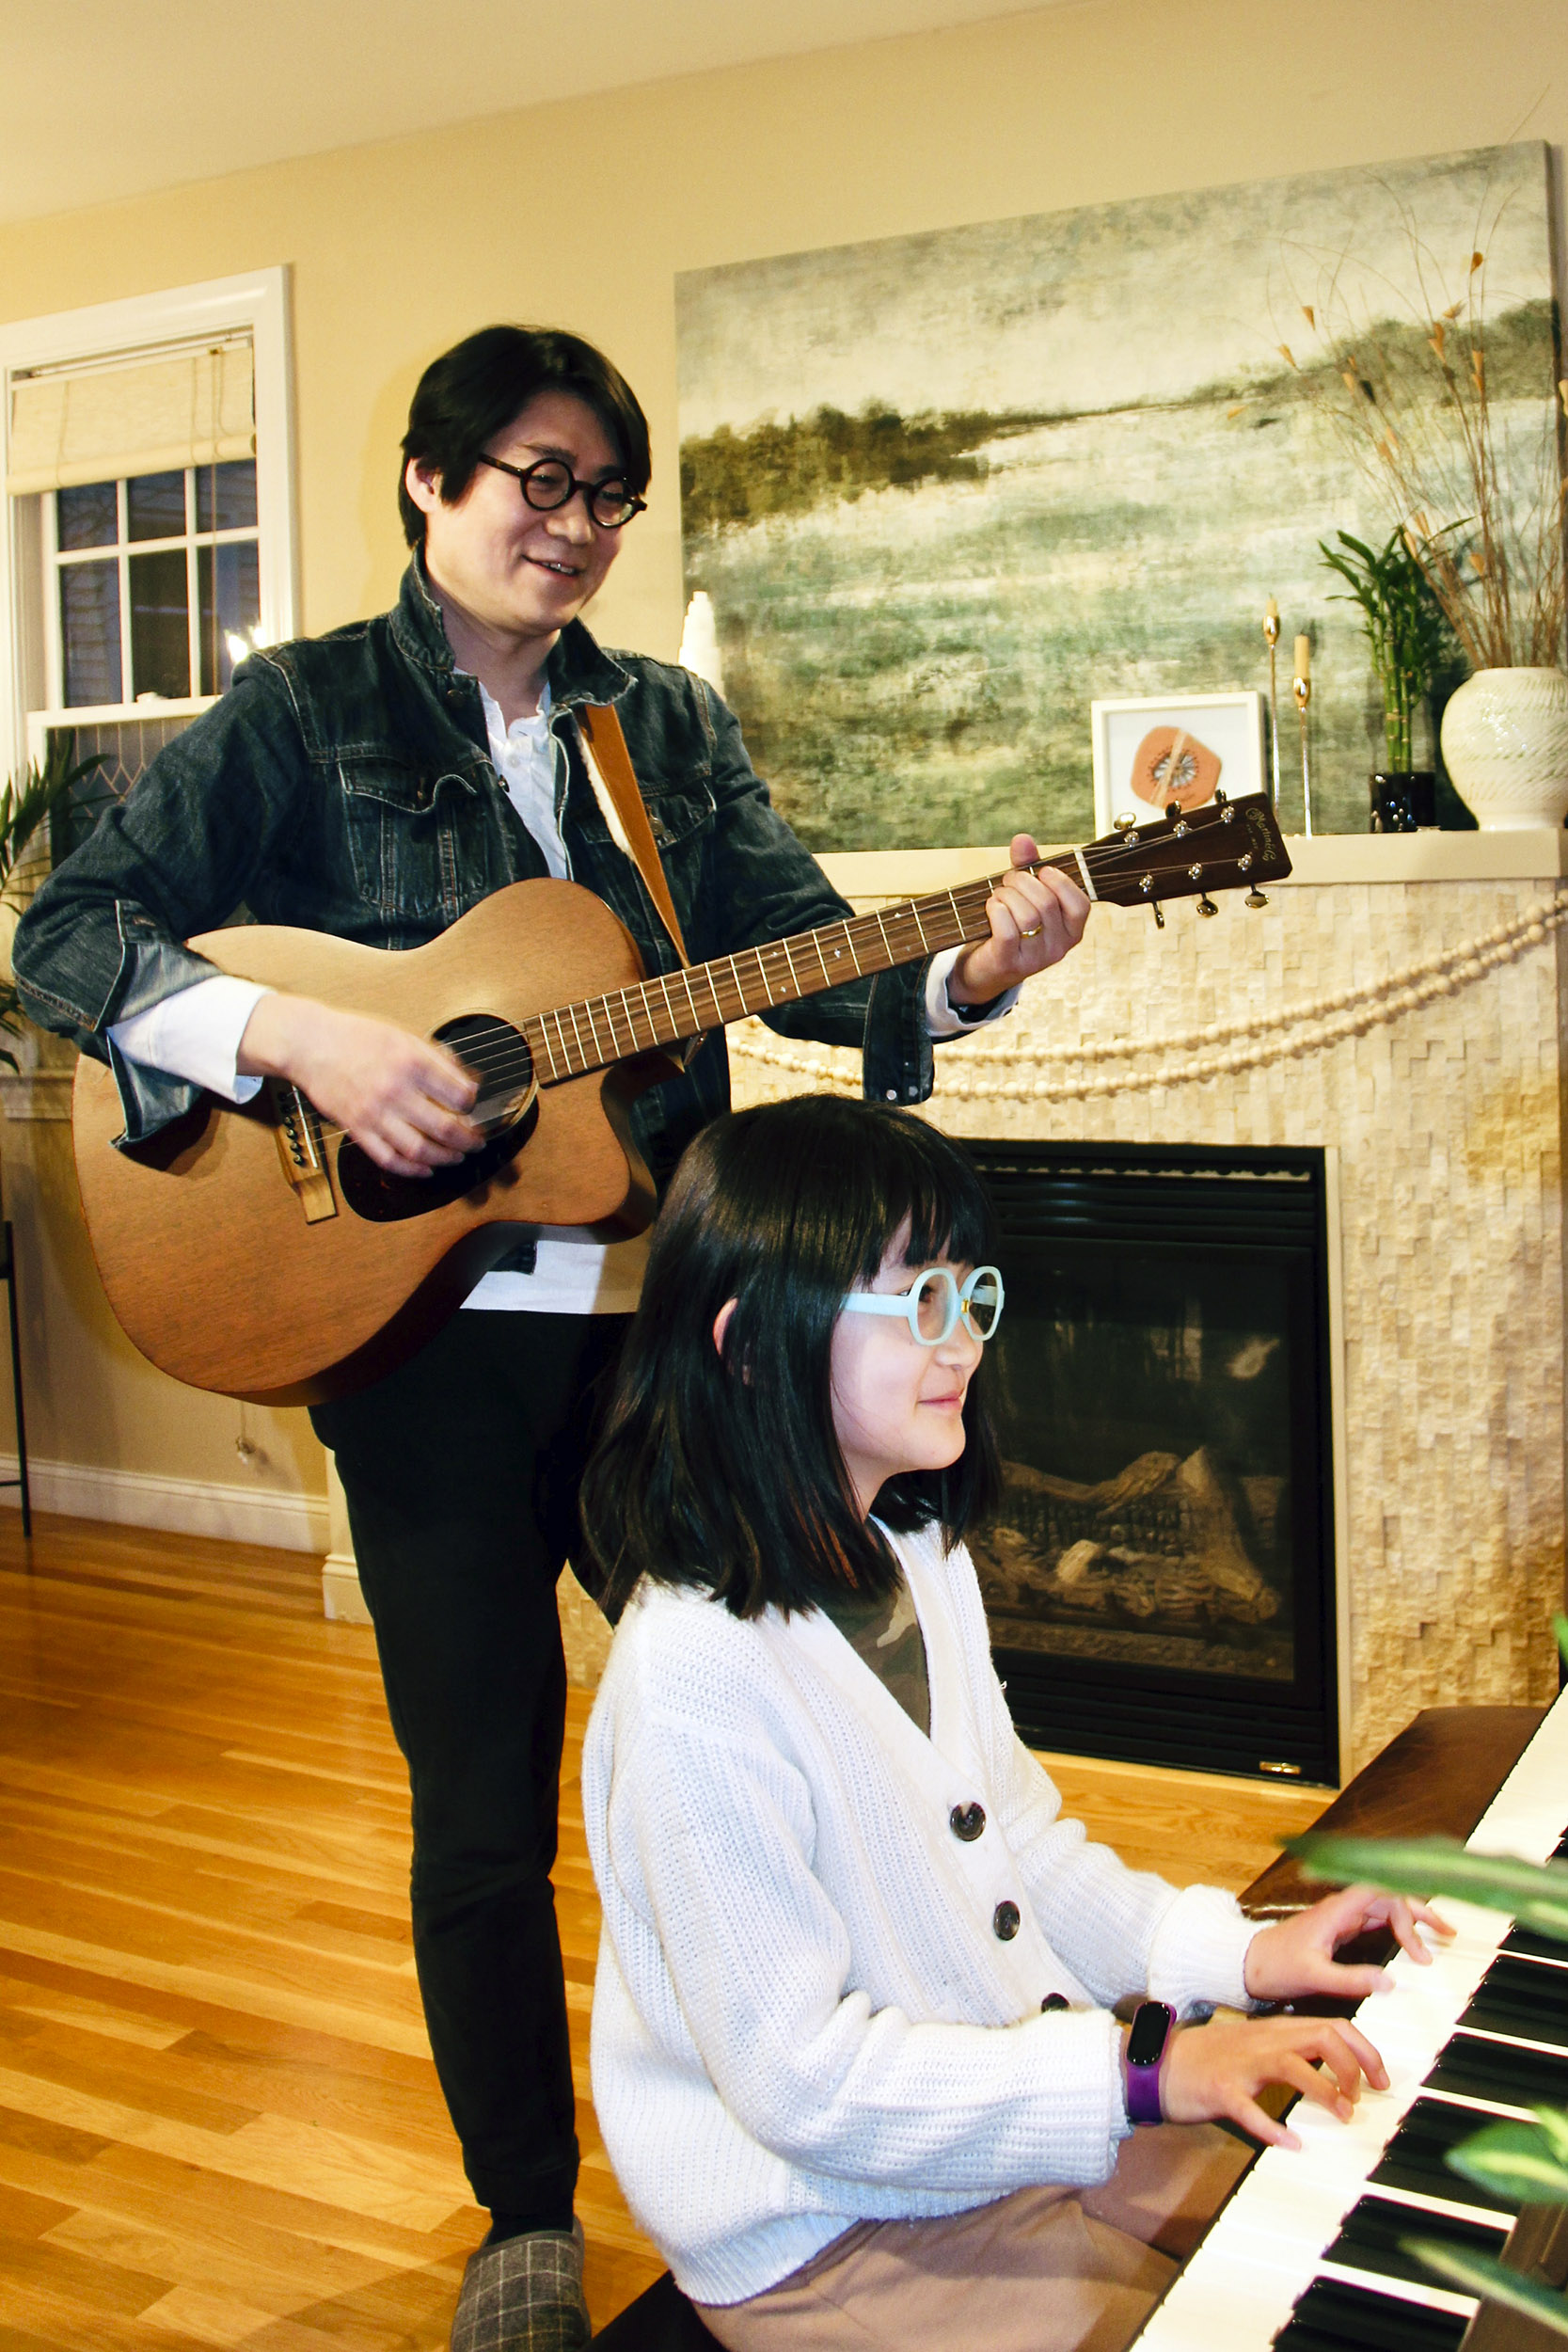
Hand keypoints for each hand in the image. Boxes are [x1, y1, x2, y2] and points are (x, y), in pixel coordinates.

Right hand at [238, 994, 482, 1178]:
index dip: (473, 1105)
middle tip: (477, 1141)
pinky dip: (411, 1169)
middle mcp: (395, 1090)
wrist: (310, 1044)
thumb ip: (436, 1058)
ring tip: (457, 1156)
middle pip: (445, 1127)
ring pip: (420, 1149)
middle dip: (469, 1139)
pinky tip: (425, 1168)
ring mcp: (374, 1113)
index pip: (459, 1094)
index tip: (475, 1108)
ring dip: (445, 1158)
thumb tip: (466, 1080)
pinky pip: (388, 1158)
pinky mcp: (356, 1129)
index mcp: (411, 1063)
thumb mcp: (403, 1035)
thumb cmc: (355, 1036)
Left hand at [947, 835, 1089, 1005]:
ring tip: (997, 895)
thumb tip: (1022, 839)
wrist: (984, 968)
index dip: (1060, 881)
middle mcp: (1058, 948)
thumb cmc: (1010, 925)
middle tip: (1008, 880)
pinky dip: (996, 910)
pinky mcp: (1009, 963)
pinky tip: (991, 907)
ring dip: (1006, 895)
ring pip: (1027, 916)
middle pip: (1047, 903)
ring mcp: (1035, 959)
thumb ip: (1026, 866)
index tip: (1041, 871)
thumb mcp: (1023, 894)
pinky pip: (1007, 930)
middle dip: (1022, 882)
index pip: (1080, 903)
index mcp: (1071, 931)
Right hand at [1159, 2011, 1388, 2150]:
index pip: (1332, 2026)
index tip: (1380, 2079)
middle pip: (1321, 2037)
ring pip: (1292, 2065)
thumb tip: (1337, 2073)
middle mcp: (1263, 2041)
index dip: (1365, 2051)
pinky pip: (1249, 2109)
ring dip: (1324, 2091)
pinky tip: (1291, 2143)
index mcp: (1275, 2031)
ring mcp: (1240, 2065)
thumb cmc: (1211, 2060)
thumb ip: (1293, 2053)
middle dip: (1353, 2066)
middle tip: (1363, 2098)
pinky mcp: (1220, 2090)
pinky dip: (1273, 2128)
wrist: (1158, 2063)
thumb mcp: (1257, 2047)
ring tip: (1342, 2116)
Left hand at [1243, 1884, 1453, 2005]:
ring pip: (1385, 1909)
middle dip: (1420, 1913)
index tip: (1421, 1945)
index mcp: (1336, 1911)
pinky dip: (1398, 1931)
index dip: (1405, 1913)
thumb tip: (1390, 1983)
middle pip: (1389, 1899)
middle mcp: (1342, 1909)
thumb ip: (1351, 1980)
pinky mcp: (1341, 1930)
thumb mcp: (1314, 1977)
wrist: (1248, 1964)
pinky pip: (1377, 1923)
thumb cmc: (1275, 1966)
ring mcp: (1342, 1919)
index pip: (1380, 1896)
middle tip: (1448, 1934)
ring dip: (1413, 1920)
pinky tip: (1412, 1945)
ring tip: (1441, 1936)